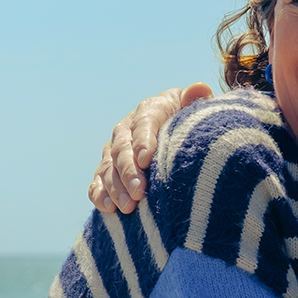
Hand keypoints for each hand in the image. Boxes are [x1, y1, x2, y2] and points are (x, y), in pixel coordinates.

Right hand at [87, 84, 212, 213]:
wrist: (175, 131)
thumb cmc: (188, 120)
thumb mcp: (194, 108)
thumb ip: (196, 99)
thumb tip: (199, 89)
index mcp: (149, 110)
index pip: (144, 123)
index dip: (143, 141)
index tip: (147, 160)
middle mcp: (127, 129)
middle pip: (122, 149)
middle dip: (129, 172)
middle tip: (139, 192)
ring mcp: (114, 150)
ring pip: (108, 168)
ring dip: (116, 188)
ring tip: (128, 207)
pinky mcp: (107, 170)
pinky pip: (98, 182)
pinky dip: (100, 195)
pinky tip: (109, 208)